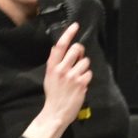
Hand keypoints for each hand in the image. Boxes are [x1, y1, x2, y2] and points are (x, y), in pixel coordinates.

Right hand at [23, 22, 91, 137]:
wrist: (56, 112)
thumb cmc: (53, 94)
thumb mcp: (49, 76)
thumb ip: (54, 63)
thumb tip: (58, 48)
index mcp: (52, 67)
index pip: (60, 46)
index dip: (68, 34)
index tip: (75, 25)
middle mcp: (62, 69)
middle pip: (77, 49)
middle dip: (81, 50)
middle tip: (79, 56)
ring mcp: (72, 76)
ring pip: (85, 61)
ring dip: (84, 67)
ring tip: (78, 76)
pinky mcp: (81, 83)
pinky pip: (89, 73)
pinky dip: (86, 77)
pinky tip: (81, 84)